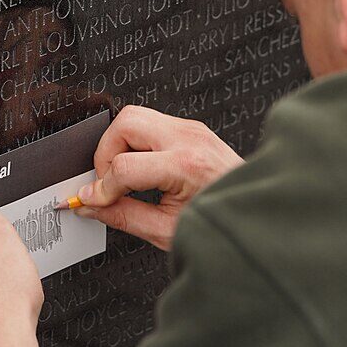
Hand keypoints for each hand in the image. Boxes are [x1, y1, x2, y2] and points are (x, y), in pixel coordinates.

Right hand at [74, 106, 243, 249]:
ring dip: (120, 145)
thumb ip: (123, 216)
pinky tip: (143, 169)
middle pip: (125, 123)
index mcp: (186, 166)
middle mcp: (189, 139)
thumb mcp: (166, 230)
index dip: (100, 188)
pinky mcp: (193, 129)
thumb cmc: (221, 223)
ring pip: (136, 116)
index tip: (92, 201)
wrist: (255, 215)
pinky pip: (153, 123)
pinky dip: (137, 144)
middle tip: (109, 182)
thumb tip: (91, 206)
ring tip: (126, 176)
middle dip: (106, 153)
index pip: (123, 166)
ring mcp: (192, 130)